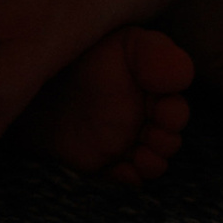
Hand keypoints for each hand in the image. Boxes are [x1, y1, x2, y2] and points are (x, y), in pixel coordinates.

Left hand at [26, 26, 194, 185]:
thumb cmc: (86, 53)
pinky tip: (123, 170)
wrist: (41, 77)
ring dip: (153, 163)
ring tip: (140, 156)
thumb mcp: (120, 42)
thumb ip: (152, 51)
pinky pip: (124, 179)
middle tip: (151, 135)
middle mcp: (144, 117)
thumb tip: (182, 74)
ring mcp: (124, 141)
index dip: (174, 113)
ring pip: (153, 162)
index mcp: (153, 87)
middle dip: (167, 141)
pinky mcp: (104, 162)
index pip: (175, 106)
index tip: (162, 111)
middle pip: (169, 139)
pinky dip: (129, 179)